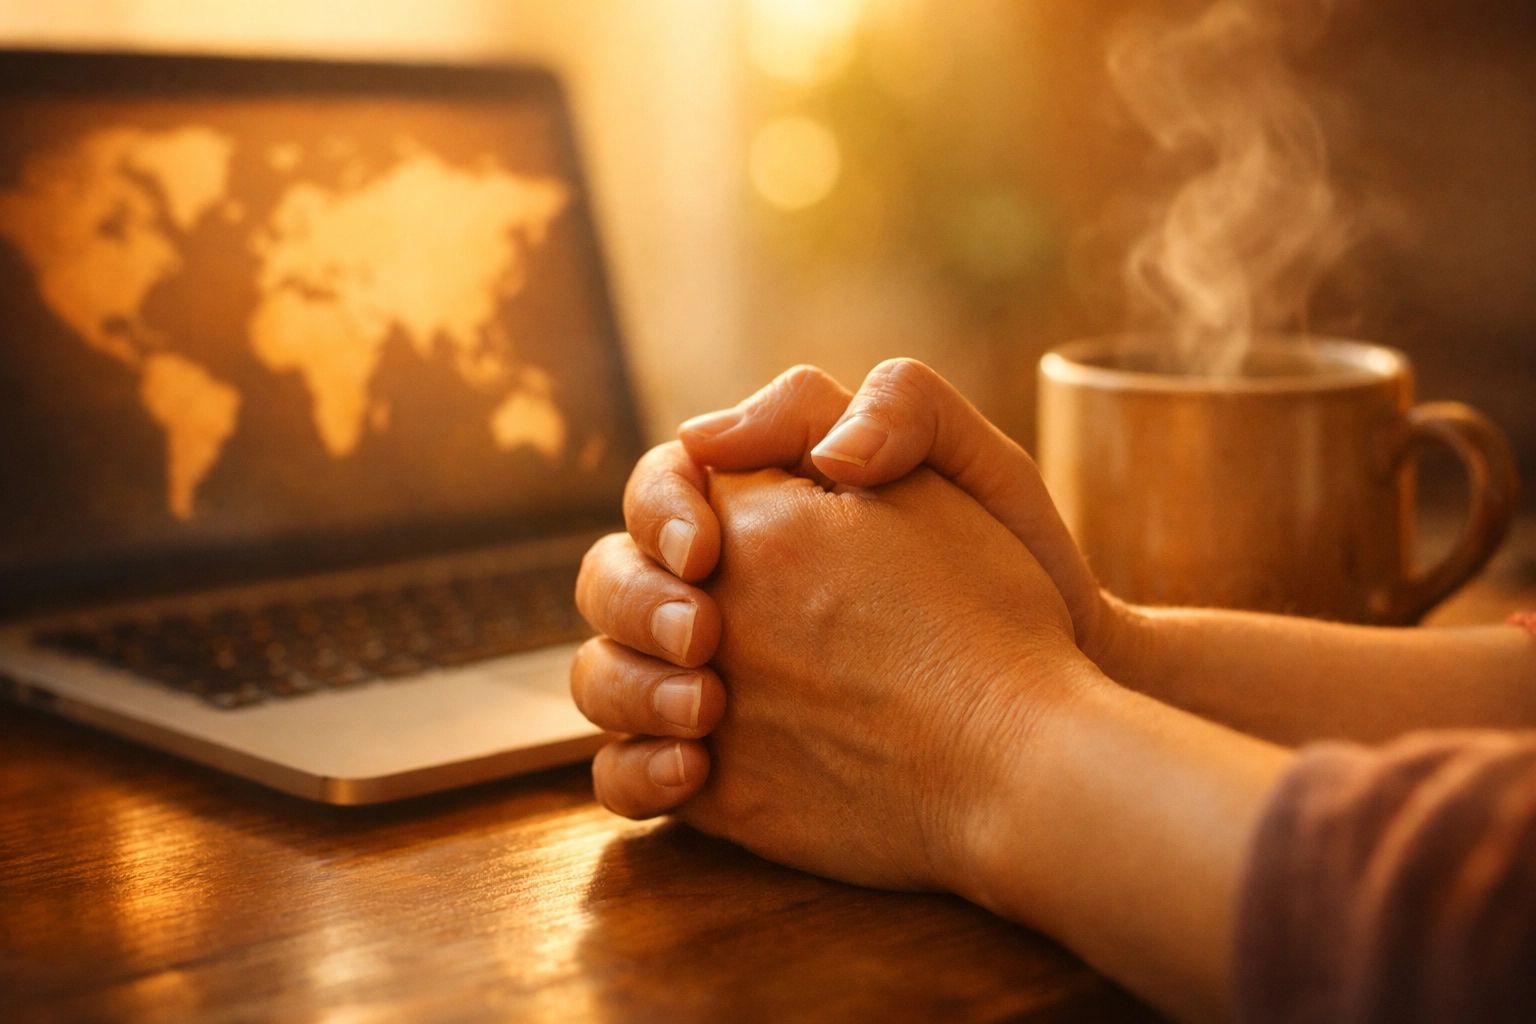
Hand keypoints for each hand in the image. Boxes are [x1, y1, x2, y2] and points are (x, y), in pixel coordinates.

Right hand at [576, 360, 1133, 817]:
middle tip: (707, 635)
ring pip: (603, 676)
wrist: (1044, 711)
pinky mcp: (716, 772)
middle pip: (611, 581)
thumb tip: (759, 435)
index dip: (661, 510)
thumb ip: (890, 406)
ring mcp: (707, 685)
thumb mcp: (971, 466)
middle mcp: (718, 597)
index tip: (707, 548)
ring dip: (625, 689)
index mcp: (758, 510)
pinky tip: (692, 773)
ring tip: (705, 713)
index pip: (661, 487)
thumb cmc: (1010, 574)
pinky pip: (630, 771)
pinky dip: (634, 772)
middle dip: (636, 602)